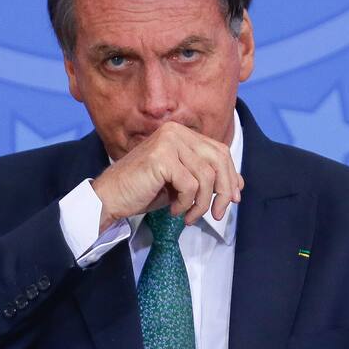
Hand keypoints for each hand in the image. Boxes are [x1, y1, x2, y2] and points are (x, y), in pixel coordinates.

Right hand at [91, 122, 243, 232]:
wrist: (110, 198)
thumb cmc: (144, 190)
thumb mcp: (181, 182)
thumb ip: (206, 178)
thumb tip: (239, 184)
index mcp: (181, 133)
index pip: (220, 151)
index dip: (232, 176)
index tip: (234, 199)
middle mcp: (175, 132)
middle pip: (219, 160)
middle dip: (224, 191)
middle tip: (218, 214)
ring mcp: (168, 142)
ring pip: (206, 176)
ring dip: (201, 203)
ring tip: (189, 216)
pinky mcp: (161, 157)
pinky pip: (190, 185)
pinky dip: (186, 203)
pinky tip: (175, 210)